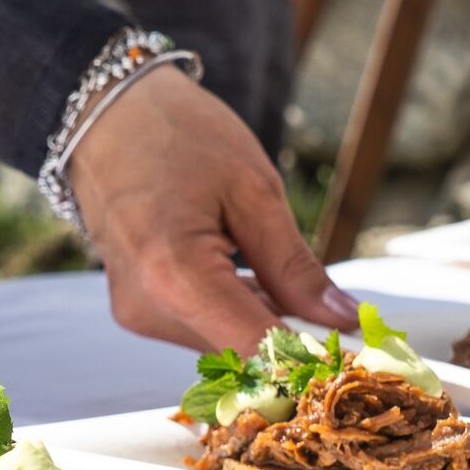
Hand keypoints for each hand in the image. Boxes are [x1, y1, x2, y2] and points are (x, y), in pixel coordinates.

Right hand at [67, 66, 360, 351]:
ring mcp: (137, 311)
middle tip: (350, 321)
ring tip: (306, 292)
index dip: (314, 358)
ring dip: (269, 328)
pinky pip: (203, 326)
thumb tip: (344, 320)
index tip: (363, 354)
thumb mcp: (253, 190)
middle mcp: (148, 307)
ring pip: (224, 345)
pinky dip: (240, 315)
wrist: (105, 112)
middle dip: (297, 343)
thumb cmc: (178, 134)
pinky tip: (264, 285)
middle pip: (241, 354)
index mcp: (174, 276)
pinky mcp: (137, 307)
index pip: (257, 348)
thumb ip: (296, 267)